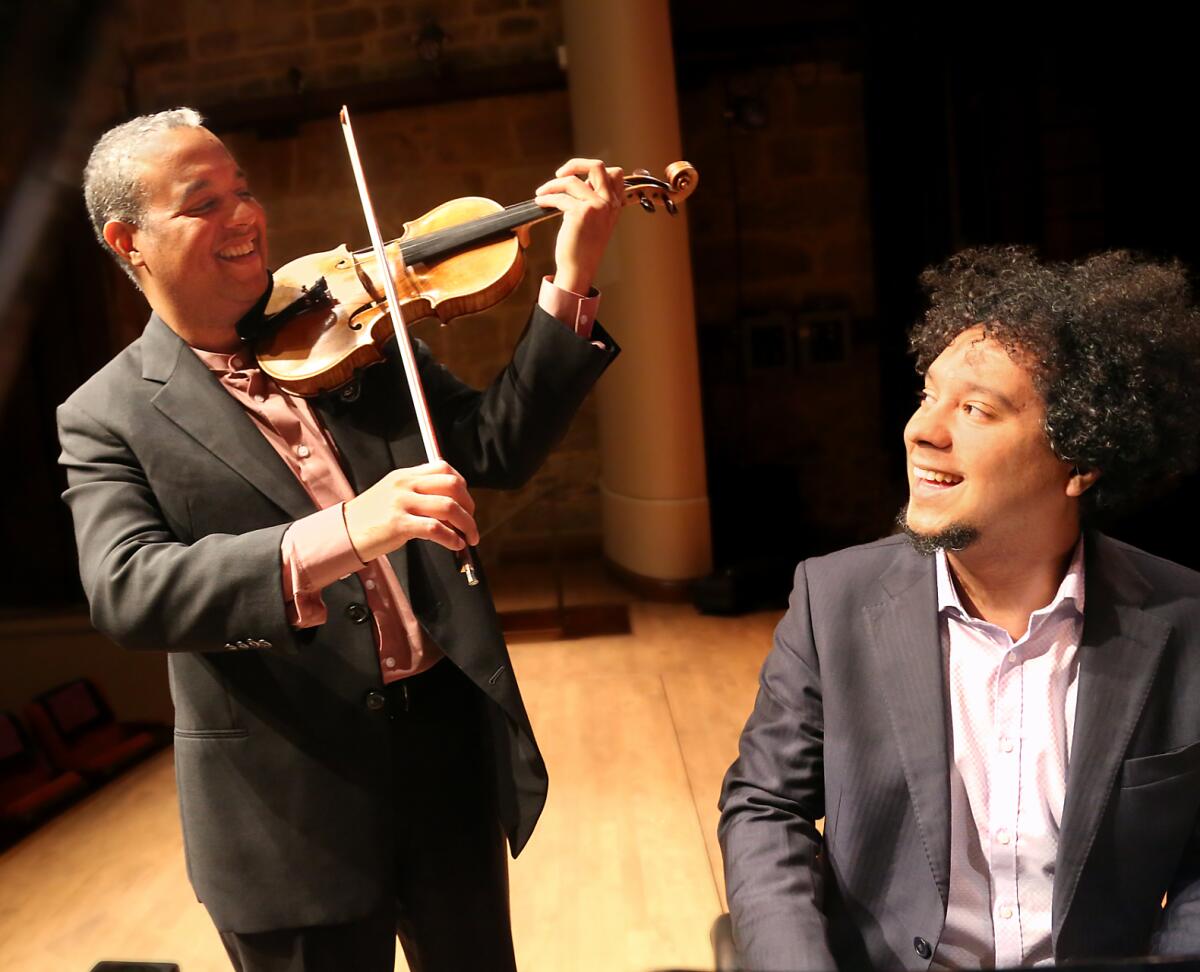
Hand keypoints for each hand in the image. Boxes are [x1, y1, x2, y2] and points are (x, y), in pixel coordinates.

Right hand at [343, 460, 479, 562]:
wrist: (343, 533)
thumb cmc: (370, 518)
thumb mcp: (393, 495)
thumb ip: (418, 494)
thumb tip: (451, 509)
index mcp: (405, 475)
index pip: (443, 468)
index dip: (461, 485)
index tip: (466, 502)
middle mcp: (405, 485)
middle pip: (452, 485)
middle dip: (469, 506)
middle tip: (470, 522)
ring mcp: (402, 503)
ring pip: (449, 507)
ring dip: (466, 525)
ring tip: (469, 538)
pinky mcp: (399, 524)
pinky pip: (435, 528)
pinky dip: (451, 538)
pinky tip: (455, 545)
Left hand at [535, 158, 623, 295]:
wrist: (579, 268)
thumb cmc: (584, 248)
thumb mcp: (596, 221)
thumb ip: (593, 200)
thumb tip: (577, 180)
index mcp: (615, 204)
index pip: (615, 173)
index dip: (593, 169)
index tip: (576, 177)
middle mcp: (609, 203)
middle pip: (598, 166)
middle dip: (575, 164)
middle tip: (559, 174)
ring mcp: (597, 206)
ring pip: (572, 180)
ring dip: (552, 184)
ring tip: (541, 193)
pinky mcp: (581, 213)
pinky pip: (559, 197)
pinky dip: (546, 198)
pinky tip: (540, 203)